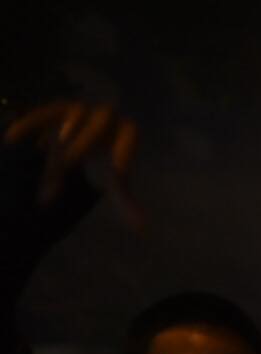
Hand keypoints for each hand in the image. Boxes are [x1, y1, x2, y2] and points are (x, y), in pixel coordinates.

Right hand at [5, 101, 140, 226]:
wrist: (85, 140)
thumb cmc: (104, 161)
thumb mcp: (113, 181)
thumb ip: (125, 202)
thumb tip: (142, 230)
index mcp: (123, 132)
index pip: (130, 133)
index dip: (125, 149)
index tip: (119, 172)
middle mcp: (103, 117)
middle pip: (101, 119)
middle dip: (86, 140)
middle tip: (71, 163)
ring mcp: (79, 110)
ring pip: (73, 112)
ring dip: (65, 128)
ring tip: (50, 147)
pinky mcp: (56, 110)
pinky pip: (42, 114)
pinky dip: (28, 125)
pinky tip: (11, 139)